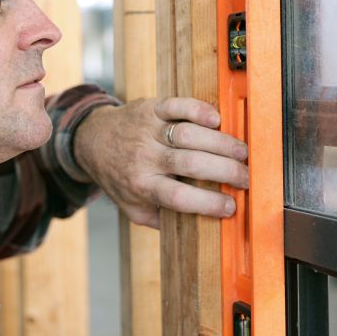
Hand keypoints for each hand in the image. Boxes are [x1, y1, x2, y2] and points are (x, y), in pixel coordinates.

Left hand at [74, 97, 247, 227]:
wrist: (91, 140)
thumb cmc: (118, 176)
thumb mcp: (132, 207)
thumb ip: (160, 219)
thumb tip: (197, 230)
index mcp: (142, 186)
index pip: (179, 197)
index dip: (208, 203)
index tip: (231, 206)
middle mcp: (145, 158)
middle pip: (191, 164)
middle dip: (225, 171)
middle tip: (246, 177)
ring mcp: (147, 131)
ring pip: (188, 135)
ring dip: (220, 143)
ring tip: (241, 152)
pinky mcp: (151, 109)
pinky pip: (176, 105)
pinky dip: (198, 109)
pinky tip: (217, 119)